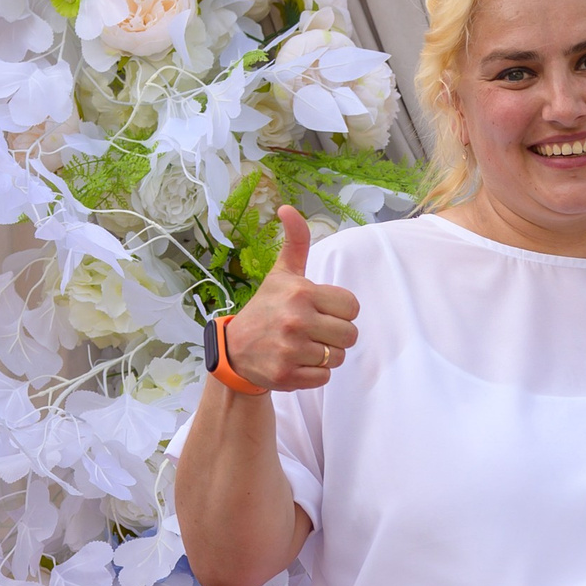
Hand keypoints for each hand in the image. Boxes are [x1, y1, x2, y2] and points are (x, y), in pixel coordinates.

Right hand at [224, 206, 359, 393]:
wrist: (234, 350)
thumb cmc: (266, 308)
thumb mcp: (281, 274)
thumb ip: (295, 242)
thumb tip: (287, 208)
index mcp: (301, 293)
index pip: (352, 307)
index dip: (340, 311)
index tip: (320, 311)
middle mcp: (296, 320)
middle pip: (350, 335)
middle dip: (335, 335)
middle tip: (312, 331)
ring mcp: (290, 349)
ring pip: (337, 357)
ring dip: (324, 355)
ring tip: (302, 346)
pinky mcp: (286, 375)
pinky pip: (323, 377)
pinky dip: (313, 373)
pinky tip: (295, 361)